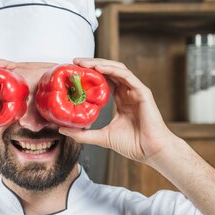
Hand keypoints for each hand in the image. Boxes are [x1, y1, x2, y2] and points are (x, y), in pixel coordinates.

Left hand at [58, 57, 176, 164]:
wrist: (151, 151)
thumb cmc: (133, 145)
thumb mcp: (102, 137)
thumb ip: (83, 134)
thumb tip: (63, 129)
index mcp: (120, 100)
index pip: (103, 80)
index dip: (89, 74)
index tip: (72, 73)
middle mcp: (128, 92)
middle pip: (108, 71)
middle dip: (91, 64)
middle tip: (74, 62)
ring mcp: (136, 90)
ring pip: (116, 68)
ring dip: (99, 63)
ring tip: (83, 63)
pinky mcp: (142, 92)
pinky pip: (126, 75)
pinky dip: (112, 69)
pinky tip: (99, 68)